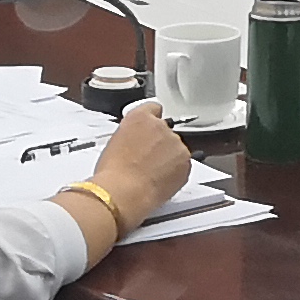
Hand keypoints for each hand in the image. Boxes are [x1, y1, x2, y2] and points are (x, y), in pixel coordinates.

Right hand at [90, 103, 192, 228]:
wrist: (124, 192)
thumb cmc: (113, 172)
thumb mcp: (114, 143)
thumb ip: (130, 135)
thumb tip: (135, 142)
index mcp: (140, 117)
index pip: (153, 108)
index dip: (152, 121)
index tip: (151, 129)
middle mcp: (161, 126)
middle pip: (165, 130)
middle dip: (160, 143)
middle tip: (147, 160)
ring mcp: (175, 143)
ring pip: (175, 148)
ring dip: (168, 157)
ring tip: (152, 173)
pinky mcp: (186, 161)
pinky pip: (183, 164)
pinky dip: (176, 171)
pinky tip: (160, 180)